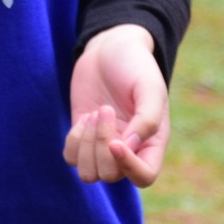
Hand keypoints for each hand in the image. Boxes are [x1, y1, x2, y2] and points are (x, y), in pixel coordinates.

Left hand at [63, 24, 168, 186]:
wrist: (110, 47)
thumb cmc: (136, 65)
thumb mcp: (150, 87)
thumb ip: (148, 119)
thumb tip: (129, 148)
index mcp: (152, 142)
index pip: (144, 176)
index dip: (129, 167)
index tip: (116, 142)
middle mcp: (128, 150)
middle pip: (110, 175)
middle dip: (102, 144)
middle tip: (105, 109)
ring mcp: (103, 146)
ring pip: (89, 174)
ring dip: (86, 144)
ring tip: (95, 113)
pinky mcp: (82, 136)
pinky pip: (71, 158)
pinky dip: (74, 140)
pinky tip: (85, 116)